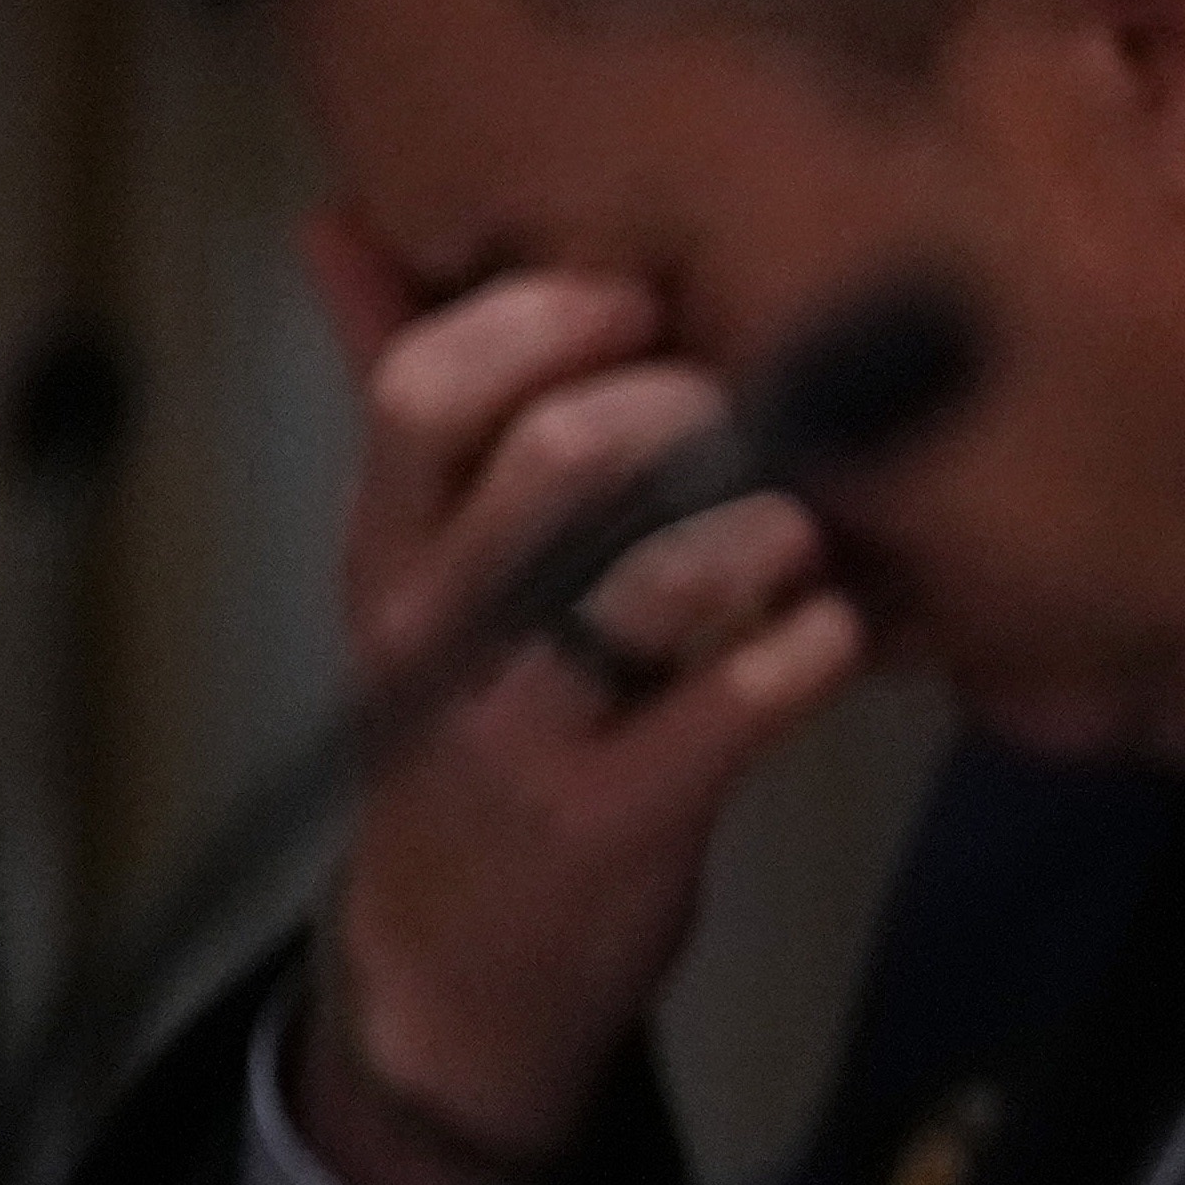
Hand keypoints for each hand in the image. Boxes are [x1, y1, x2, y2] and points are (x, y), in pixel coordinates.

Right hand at [287, 213, 867, 1184]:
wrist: (453, 964)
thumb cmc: (472, 724)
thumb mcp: (413, 566)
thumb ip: (402, 398)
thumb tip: (341, 220)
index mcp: (388, 546)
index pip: (428, 385)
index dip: (549, 318)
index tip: (645, 300)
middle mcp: (443, 626)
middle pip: (560, 458)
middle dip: (687, 408)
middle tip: (761, 409)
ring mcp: (527, 727)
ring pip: (653, 576)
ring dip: (764, 525)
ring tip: (807, 525)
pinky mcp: (620, 819)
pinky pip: (737, 706)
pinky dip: (815, 650)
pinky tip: (843, 632)